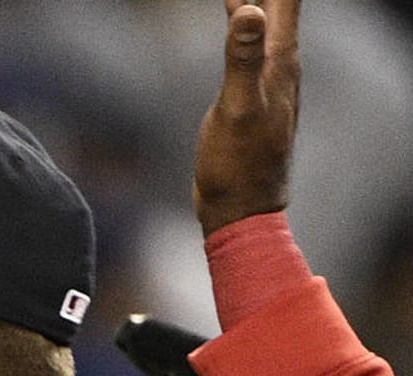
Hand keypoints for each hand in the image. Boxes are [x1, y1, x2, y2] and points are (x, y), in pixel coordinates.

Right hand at [194, 0, 299, 235]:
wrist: (241, 207)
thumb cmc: (238, 165)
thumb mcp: (237, 109)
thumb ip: (243, 60)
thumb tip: (250, 10)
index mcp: (280, 61)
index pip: (285, 0)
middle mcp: (280, 63)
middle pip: (280, 3)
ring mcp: (268, 76)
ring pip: (267, 17)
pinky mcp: (252, 88)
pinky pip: (254, 39)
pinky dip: (244, 17)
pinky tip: (237, 12)